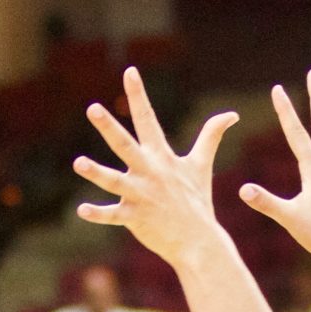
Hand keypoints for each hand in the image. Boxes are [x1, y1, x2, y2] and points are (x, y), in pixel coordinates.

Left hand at [74, 67, 239, 267]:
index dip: (138, 95)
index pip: (148, 119)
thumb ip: (212, 136)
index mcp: (162, 157)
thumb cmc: (196, 201)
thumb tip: (232, 114)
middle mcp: (149, 172)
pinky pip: (113, 215)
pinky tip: (81, 210)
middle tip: (92, 108)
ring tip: (78, 163)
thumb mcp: (201, 165)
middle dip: (109, 127)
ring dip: (96, 172)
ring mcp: (141, 195)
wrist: (198, 240)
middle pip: (125, 145)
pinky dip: (98, 214)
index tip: (129, 71)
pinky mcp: (135, 217)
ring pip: (114, 181)